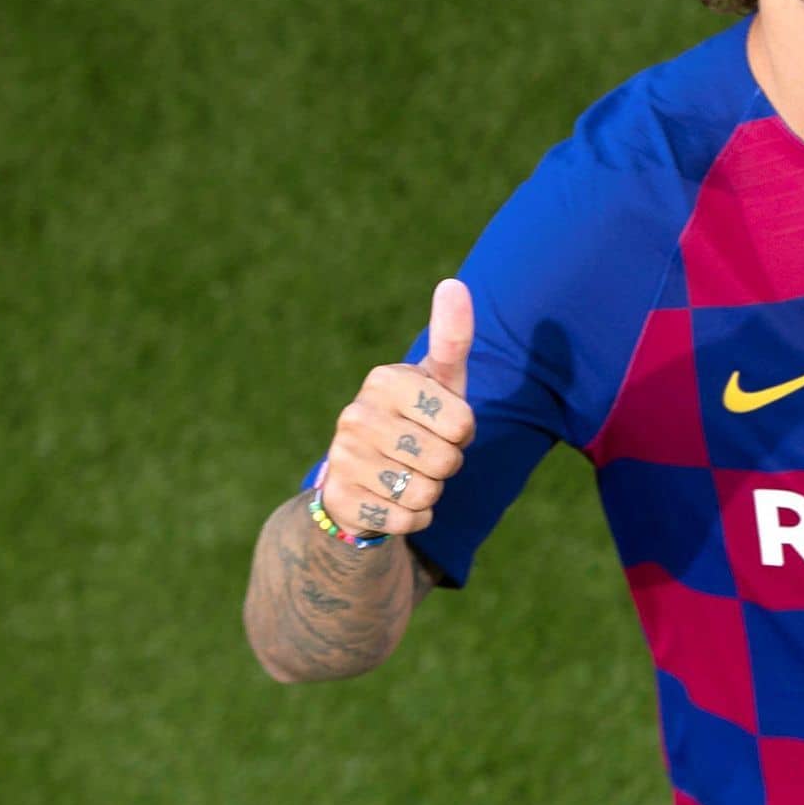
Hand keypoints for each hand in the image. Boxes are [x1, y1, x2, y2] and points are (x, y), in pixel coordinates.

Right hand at [318, 278, 476, 540]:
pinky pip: (406, 521)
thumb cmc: (419, 417)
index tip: (441, 423)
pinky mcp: (340, 500)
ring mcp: (342, 458)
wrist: (365, 473)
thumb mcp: (441, 380)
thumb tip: (454, 283)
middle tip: (424, 453)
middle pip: (445, 461)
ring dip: (430, 492)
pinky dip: (413, 518)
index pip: (461, 423)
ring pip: (425, 493)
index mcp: (384, 380)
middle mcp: (355, 415)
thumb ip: (452, 336)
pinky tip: (394, 499)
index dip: (463, 431)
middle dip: (447, 465)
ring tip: (408, 474)